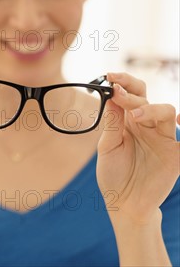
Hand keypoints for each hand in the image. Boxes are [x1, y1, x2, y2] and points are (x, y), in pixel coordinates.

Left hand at [96, 72, 179, 224]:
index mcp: (129, 121)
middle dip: (131, 94)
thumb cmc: (114, 173)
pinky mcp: (176, 155)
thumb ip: (112, 123)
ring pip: (166, 112)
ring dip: (151, 108)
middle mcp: (148, 125)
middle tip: (117, 92)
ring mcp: (164, 139)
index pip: (131, 94)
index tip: (110, 76)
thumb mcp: (107, 146)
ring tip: (134, 114)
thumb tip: (112, 95)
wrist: (124, 203)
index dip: (123, 82)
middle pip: (147, 98)